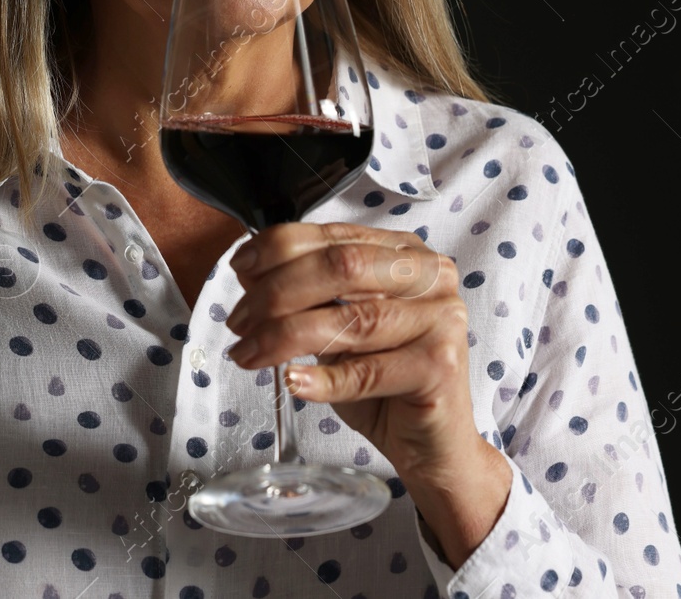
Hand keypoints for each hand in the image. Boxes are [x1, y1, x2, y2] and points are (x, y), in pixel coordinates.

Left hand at [224, 221, 488, 486]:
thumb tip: (250, 272)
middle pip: (342, 268)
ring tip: (250, 354)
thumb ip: (305, 295)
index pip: (335, 236)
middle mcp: (430, 276)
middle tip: (239, 322)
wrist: (430, 444)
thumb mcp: (338, 327)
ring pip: (351, 319)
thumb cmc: (383, 381)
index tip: (240, 269)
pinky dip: (321, 379)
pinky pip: (367, 371)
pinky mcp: (439, 365)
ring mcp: (441, 318)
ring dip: (285, 337)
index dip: (278, 248)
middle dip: (276, 292)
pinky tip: (293, 381)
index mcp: (405, 252)